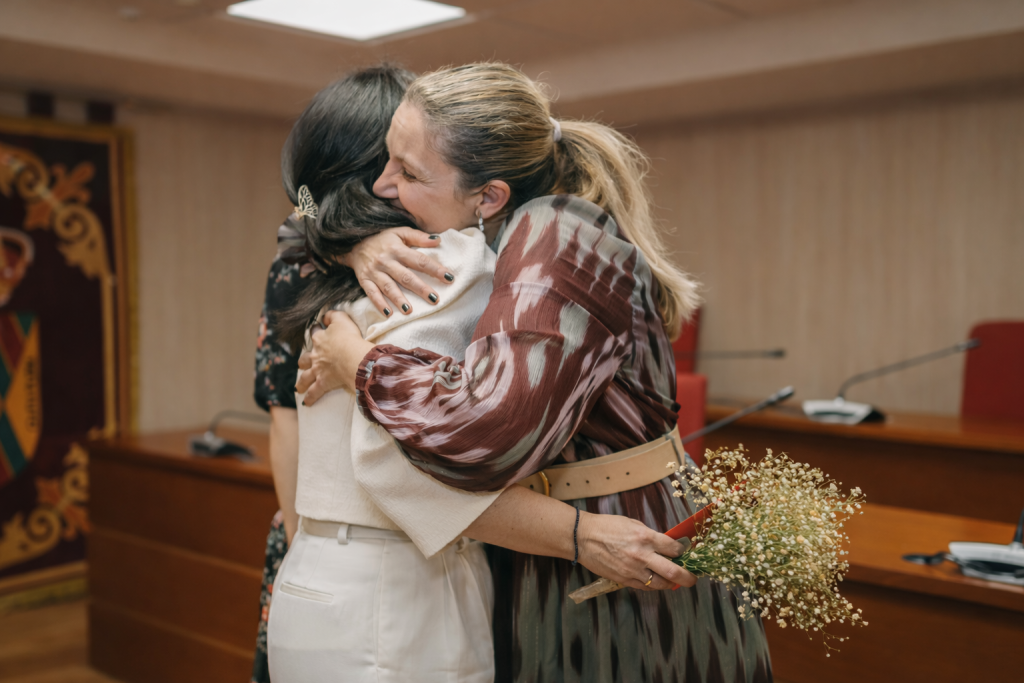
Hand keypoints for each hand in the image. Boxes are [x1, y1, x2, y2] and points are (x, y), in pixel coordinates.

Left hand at [295, 310, 372, 405]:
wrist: (353, 356)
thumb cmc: (349, 338)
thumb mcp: (342, 319)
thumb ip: (333, 315)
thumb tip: (324, 317)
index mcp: (320, 339)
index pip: (315, 333)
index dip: (316, 331)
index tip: (317, 330)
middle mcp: (316, 355)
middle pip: (305, 358)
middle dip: (304, 360)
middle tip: (304, 362)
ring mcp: (318, 370)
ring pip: (305, 377)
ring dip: (301, 382)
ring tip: (298, 387)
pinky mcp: (323, 382)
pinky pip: (314, 392)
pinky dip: (310, 398)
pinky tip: (307, 403)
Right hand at [339, 227, 451, 315]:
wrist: (352, 242)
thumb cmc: (382, 239)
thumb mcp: (399, 232)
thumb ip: (419, 237)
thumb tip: (438, 241)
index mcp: (397, 249)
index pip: (419, 260)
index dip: (435, 269)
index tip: (449, 278)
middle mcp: (386, 261)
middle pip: (405, 276)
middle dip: (420, 288)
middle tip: (434, 299)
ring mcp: (374, 272)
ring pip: (388, 287)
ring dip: (399, 299)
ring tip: (410, 311)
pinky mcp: (364, 280)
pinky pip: (371, 294)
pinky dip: (379, 304)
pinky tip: (388, 314)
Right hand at [577, 512, 696, 590]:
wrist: (583, 538)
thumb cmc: (607, 526)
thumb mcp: (633, 524)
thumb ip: (651, 536)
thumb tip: (667, 545)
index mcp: (645, 537)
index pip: (674, 549)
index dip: (683, 552)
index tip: (685, 553)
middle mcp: (642, 555)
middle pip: (674, 572)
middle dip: (688, 578)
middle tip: (693, 579)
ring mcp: (633, 570)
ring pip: (661, 583)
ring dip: (671, 583)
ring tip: (674, 581)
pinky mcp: (624, 580)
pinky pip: (645, 586)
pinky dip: (653, 585)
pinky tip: (656, 581)